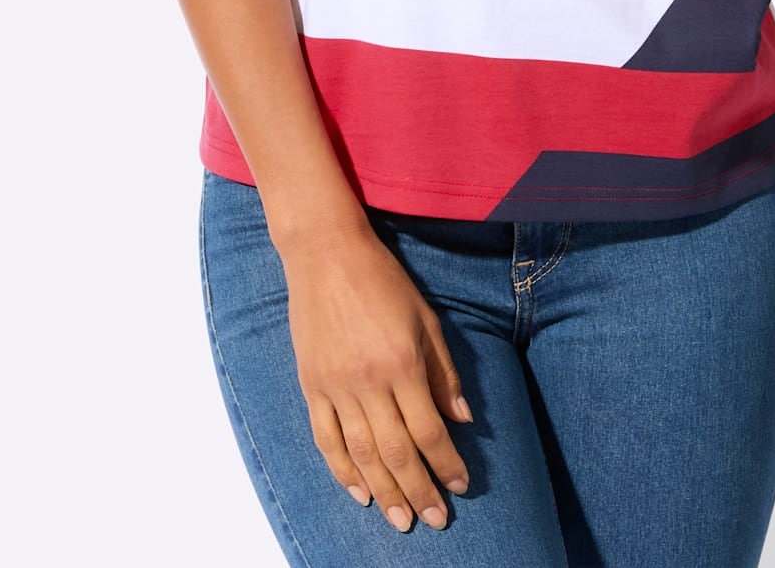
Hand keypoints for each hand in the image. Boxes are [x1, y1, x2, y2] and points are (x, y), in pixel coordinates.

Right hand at [277, 222, 473, 532]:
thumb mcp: (425, 317)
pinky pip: (326, 439)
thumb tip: (463, 418)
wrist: (326, 253)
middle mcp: (369, 380)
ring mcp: (336, 386)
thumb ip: (443, 371)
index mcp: (402, 362)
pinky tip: (360, 492)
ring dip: (384, 491)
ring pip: (361, 453)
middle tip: (434, 520)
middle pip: (396, 450)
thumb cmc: (382, 279)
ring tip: (401, 519)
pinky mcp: (312, 385)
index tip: (460, 485)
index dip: (446, 463)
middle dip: (419, 490)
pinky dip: (342, 471)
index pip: (429, 429)